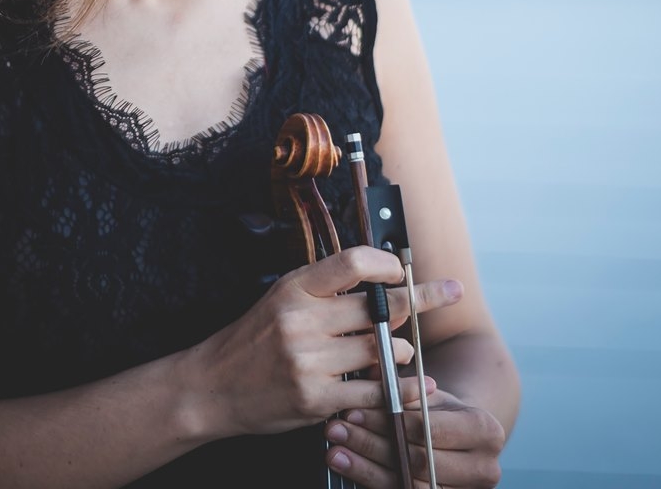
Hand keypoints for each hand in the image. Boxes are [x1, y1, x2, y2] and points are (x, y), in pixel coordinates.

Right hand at [179, 247, 463, 439]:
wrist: (211, 387)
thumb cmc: (253, 340)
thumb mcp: (280, 299)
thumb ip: (325, 289)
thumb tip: (381, 278)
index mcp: (293, 289)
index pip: (352, 262)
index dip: (387, 263)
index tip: (404, 268)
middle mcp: (300, 321)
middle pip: (378, 307)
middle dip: (419, 299)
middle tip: (449, 291)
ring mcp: (308, 361)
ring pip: (382, 349)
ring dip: (402, 350)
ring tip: (399, 351)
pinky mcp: (315, 398)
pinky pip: (374, 390)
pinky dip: (399, 388)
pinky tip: (412, 386)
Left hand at [323, 385, 506, 487]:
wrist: (459, 438)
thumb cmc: (439, 411)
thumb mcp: (427, 393)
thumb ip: (402, 386)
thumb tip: (372, 374)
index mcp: (487, 431)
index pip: (431, 429)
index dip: (390, 422)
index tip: (353, 410)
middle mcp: (484, 468)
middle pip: (419, 460)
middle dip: (373, 444)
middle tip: (337, 429)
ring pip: (408, 483)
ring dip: (366, 466)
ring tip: (335, 451)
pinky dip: (371, 479)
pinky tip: (348, 466)